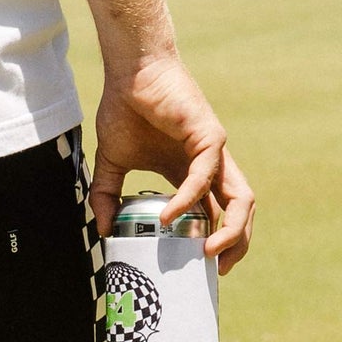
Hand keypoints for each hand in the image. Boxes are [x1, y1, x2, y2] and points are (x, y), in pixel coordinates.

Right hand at [92, 54, 254, 274]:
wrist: (129, 70)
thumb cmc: (124, 107)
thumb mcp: (112, 159)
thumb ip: (106, 193)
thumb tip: (101, 229)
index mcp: (191, 173)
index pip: (216, 215)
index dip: (218, 243)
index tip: (202, 270)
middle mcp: (210, 167)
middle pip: (239, 213)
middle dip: (237, 245)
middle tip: (217, 271)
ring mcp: (214, 153)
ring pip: (241, 199)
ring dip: (232, 231)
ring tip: (208, 254)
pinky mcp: (209, 137)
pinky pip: (204, 176)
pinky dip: (188, 200)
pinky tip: (168, 215)